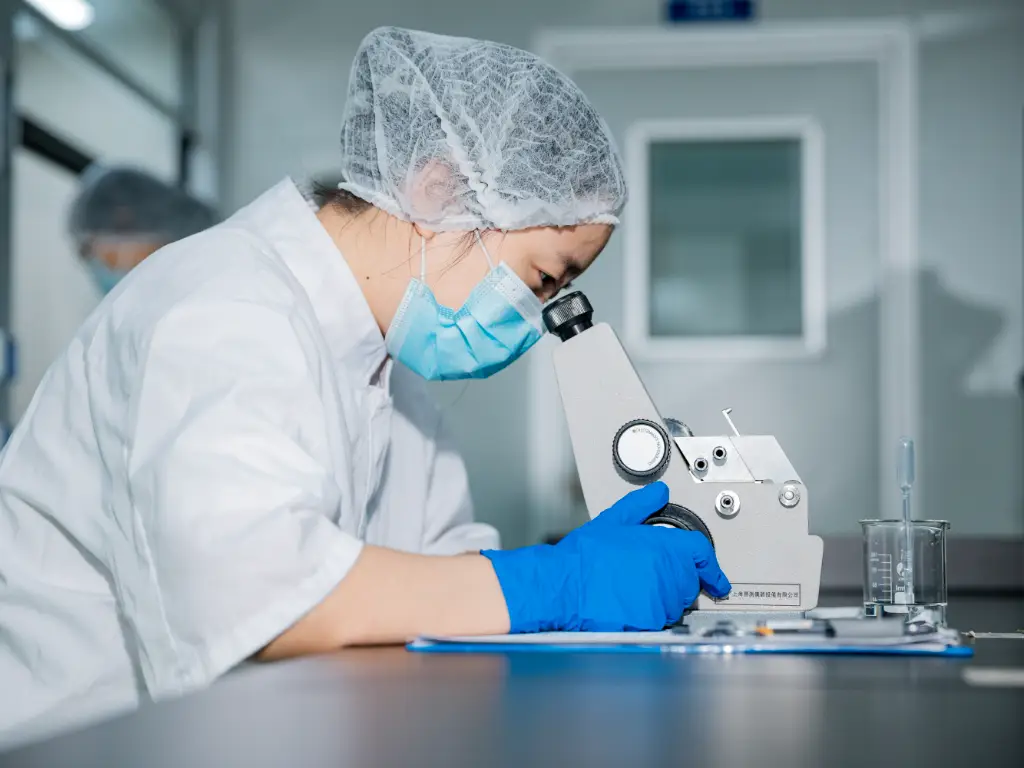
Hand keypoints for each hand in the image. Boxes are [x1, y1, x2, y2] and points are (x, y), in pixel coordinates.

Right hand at [481, 482, 730, 631]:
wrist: (564, 586)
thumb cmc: (584, 557)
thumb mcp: (613, 521)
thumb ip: (641, 506)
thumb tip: (658, 493)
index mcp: (665, 547)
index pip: (702, 554)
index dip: (712, 567)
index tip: (718, 579)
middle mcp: (669, 574)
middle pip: (689, 580)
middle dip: (675, 578)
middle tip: (647, 574)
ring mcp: (661, 601)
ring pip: (676, 602)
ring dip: (663, 597)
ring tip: (631, 588)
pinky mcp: (650, 622)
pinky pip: (661, 620)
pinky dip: (649, 614)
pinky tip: (628, 603)